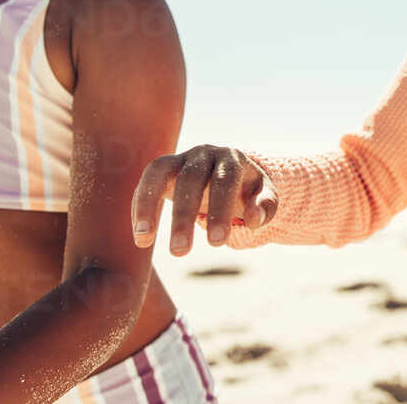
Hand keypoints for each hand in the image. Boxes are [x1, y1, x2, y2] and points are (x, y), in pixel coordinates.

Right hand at [131, 145, 277, 255]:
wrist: (231, 173)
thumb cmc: (248, 191)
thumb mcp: (265, 197)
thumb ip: (265, 207)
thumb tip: (254, 221)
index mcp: (232, 159)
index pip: (225, 181)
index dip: (220, 210)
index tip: (217, 243)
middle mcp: (204, 153)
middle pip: (191, 180)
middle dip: (184, 216)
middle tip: (180, 253)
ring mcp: (181, 158)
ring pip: (159, 173)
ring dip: (149, 206)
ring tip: (144, 240)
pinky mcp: (162, 168)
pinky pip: (147, 182)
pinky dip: (140, 207)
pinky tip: (141, 238)